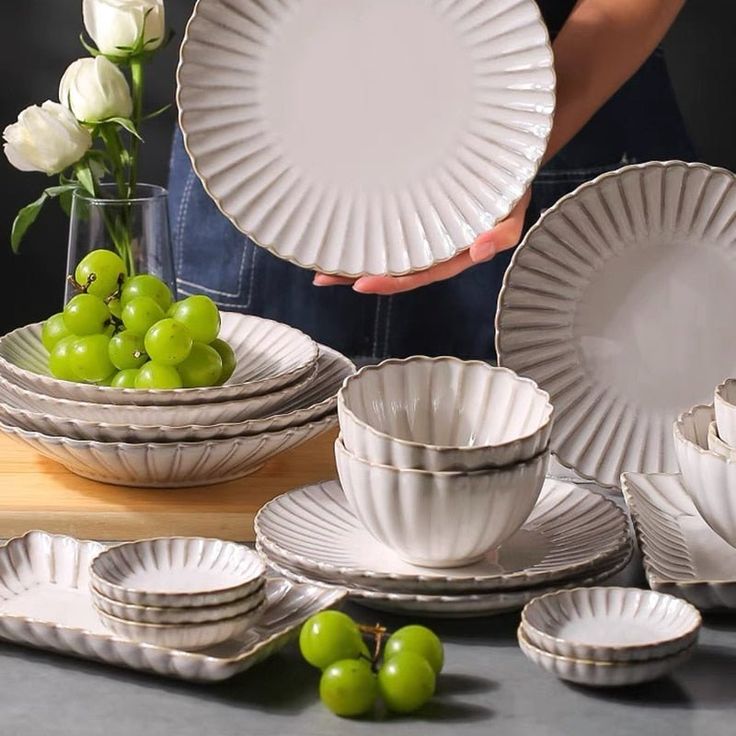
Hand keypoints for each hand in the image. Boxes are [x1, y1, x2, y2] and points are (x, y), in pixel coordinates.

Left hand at [313, 189, 530, 294]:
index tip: (361, 284)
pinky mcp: (411, 205)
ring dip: (353, 254)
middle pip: (393, 265)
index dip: (391, 282)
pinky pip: (384, 220)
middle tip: (322, 276)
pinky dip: (362, 225)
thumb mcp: (515, 208)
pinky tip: (339, 225)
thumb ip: (503, 233)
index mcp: (453, 252)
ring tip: (318, 259)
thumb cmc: (510, 184)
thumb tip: (479, 251)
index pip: (419, 273)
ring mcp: (420, 227)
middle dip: (357, 273)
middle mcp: (433, 244)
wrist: (505, 152)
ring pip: (384, 246)